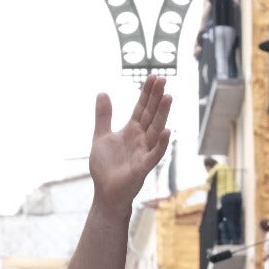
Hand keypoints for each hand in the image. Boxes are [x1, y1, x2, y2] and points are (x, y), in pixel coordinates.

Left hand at [88, 76, 171, 216]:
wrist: (106, 192)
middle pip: (151, 115)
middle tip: (162, 79)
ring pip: (155, 130)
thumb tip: (103, 93)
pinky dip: (161, 143)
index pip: (141, 108)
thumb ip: (103, 116)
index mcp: (131, 131)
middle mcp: (141, 139)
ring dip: (162, 114)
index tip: (153, 77)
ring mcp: (144, 152)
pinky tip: (166, 131)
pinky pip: (154, 154)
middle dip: (156, 98)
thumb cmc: (106, 167)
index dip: (147, 93)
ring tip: (168, 97)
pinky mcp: (143, 167)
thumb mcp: (101, 137)